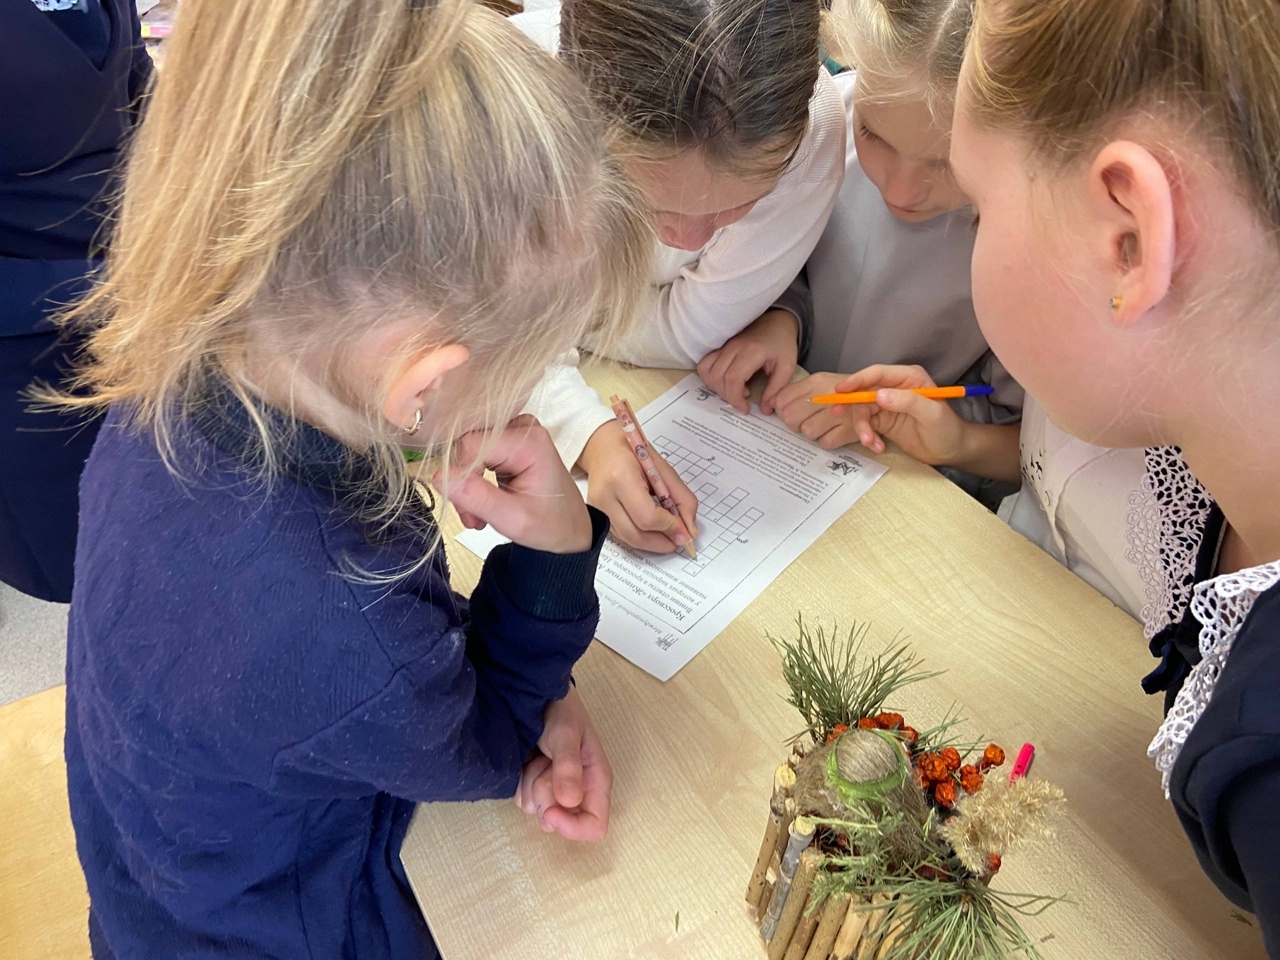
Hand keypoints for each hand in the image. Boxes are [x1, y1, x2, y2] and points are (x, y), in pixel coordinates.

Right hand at [435, 415, 591, 553]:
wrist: (570, 528)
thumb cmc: (551, 524)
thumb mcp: (514, 520)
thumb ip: (477, 497)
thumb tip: (439, 476)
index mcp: (530, 442)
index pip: (472, 444)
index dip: (461, 474)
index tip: (469, 509)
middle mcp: (523, 428)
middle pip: (468, 446)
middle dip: (464, 484)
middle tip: (473, 517)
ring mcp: (516, 432)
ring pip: (468, 452)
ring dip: (467, 486)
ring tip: (479, 515)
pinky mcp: (508, 440)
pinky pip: (476, 455)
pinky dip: (473, 481)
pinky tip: (482, 504)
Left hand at [515, 686, 612, 840]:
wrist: (539, 698)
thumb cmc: (561, 711)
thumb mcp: (566, 734)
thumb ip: (568, 766)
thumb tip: (570, 801)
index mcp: (596, 783)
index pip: (595, 826)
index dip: (572, 827)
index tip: (549, 812)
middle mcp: (578, 792)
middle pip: (559, 821)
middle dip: (544, 796)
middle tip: (545, 763)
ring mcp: (555, 791)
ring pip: (537, 810)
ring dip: (530, 784)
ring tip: (537, 756)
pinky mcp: (536, 786)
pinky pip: (522, 800)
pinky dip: (520, 782)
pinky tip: (527, 760)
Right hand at [578, 421, 698, 553]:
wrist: (603, 447)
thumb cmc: (633, 453)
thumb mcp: (664, 469)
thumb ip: (682, 498)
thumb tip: (690, 530)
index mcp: (622, 477)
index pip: (647, 517)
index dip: (669, 528)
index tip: (684, 531)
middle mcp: (605, 496)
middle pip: (636, 534)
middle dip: (662, 542)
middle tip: (679, 540)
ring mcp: (597, 508)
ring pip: (628, 539)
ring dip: (652, 543)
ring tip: (668, 535)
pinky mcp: (596, 515)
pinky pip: (622, 535)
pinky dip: (641, 537)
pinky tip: (653, 530)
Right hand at [696, 309, 798, 414]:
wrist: (775, 323)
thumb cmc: (782, 345)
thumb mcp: (786, 367)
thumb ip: (775, 389)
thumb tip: (764, 410)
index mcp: (751, 352)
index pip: (733, 378)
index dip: (735, 398)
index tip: (745, 408)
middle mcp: (733, 348)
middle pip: (717, 377)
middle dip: (727, 396)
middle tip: (743, 400)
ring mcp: (723, 346)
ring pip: (707, 371)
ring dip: (716, 387)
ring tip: (734, 390)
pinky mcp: (719, 348)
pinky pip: (704, 364)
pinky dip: (710, 378)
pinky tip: (725, 381)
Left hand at [772, 371, 880, 450]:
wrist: (878, 400)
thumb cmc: (844, 393)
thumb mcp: (819, 384)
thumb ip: (795, 392)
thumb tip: (771, 405)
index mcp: (817, 381)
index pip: (782, 399)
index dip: (781, 410)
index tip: (789, 412)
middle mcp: (827, 395)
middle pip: (791, 418)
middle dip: (794, 424)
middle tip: (804, 421)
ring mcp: (839, 413)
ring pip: (807, 432)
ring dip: (812, 432)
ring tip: (822, 425)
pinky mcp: (848, 430)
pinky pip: (824, 442)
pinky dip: (827, 440)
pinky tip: (833, 431)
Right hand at [829, 365, 970, 463]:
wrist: (951, 451)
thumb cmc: (947, 429)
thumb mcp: (931, 414)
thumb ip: (907, 402)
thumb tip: (879, 395)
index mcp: (908, 378)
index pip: (877, 374)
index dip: (857, 380)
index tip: (841, 390)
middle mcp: (895, 388)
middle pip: (864, 392)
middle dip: (854, 408)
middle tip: (837, 416)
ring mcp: (888, 404)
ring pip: (862, 411)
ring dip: (862, 428)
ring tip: (870, 443)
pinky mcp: (883, 420)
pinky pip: (866, 425)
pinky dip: (868, 437)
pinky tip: (877, 446)